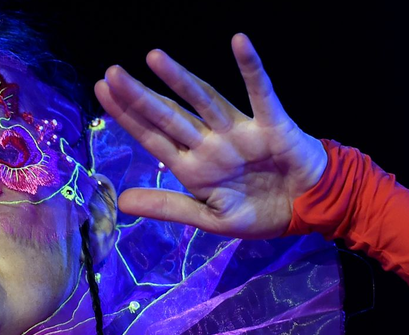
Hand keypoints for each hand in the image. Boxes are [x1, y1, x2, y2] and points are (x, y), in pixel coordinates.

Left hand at [94, 32, 329, 239]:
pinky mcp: (271, 124)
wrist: (307, 209)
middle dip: (141, 97)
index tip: (102, 92)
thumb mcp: (210, 217)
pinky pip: (260, 93)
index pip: (154, 137)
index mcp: (194, 167)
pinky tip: (239, 43)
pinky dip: (252, 69)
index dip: (128, 117)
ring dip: (181, 80)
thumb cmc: (260, 211)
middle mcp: (211, 144)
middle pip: (170, 116)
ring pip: (204, 101)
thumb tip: (121, 201)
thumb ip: (168, 207)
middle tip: (112, 73)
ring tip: (155, 58)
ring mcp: (239, 131)